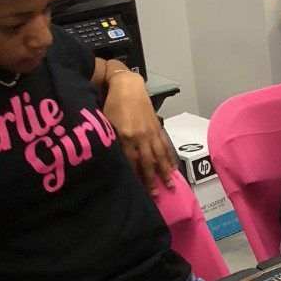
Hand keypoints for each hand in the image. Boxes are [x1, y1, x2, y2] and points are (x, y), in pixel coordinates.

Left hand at [105, 71, 176, 192]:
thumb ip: (111, 140)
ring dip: (164, 172)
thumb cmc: (112, 103)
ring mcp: (151, 133)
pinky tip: (173, 167)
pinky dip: (170, 157)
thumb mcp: (106, 122)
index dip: (134, 177)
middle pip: (147, 163)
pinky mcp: (157, 128)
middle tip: (155, 195)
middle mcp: (140, 137)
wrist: (127, 85)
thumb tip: (114, 158)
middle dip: (151, 180)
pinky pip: (165, 145)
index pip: (130, 162)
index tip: (137, 191)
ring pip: (159, 156)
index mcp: (125, 136)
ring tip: (169, 185)